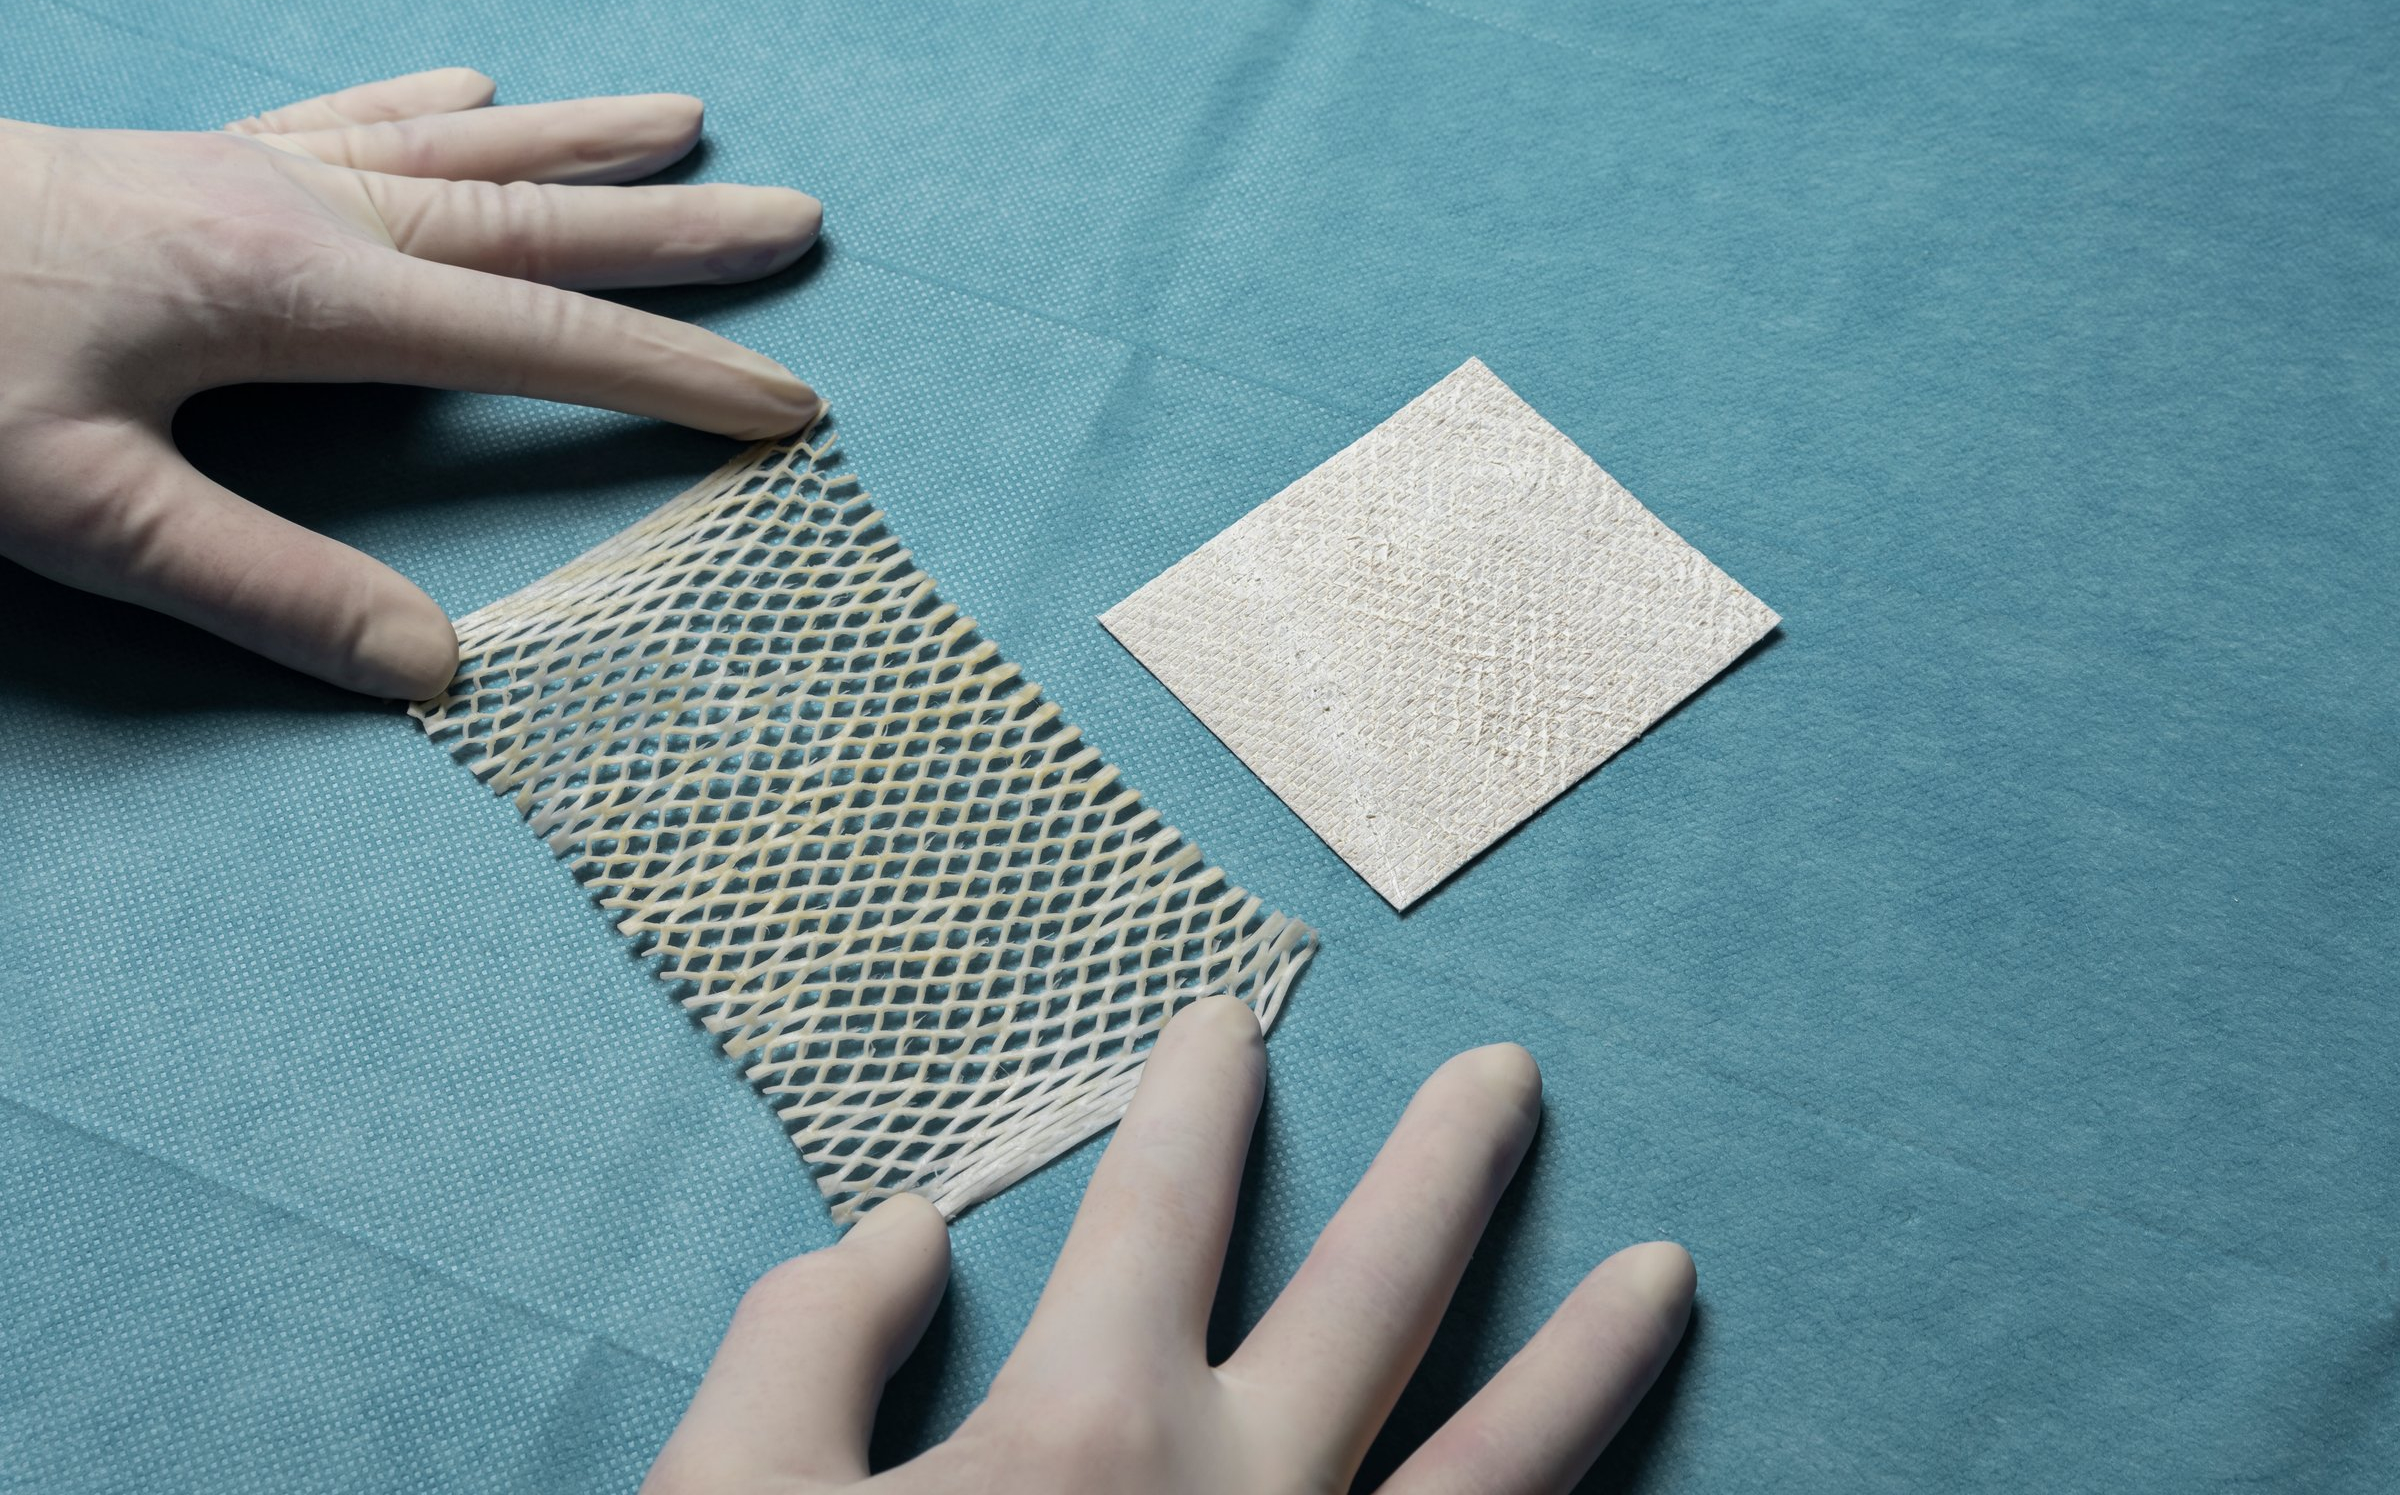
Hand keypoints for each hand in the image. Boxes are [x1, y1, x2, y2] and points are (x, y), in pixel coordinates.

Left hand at [0, 67, 826, 698]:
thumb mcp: (75, 504)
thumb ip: (258, 586)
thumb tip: (431, 665)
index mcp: (298, 292)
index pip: (534, 339)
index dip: (674, 375)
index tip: (789, 403)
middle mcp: (300, 211)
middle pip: (532, 223)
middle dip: (676, 233)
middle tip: (803, 222)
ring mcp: (248, 171)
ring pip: (461, 154)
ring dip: (586, 147)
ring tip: (689, 125)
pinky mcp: (192, 164)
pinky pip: (346, 119)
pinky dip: (429, 108)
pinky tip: (477, 87)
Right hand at [646, 998, 1694, 1494]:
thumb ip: (803, 1346)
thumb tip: (902, 1232)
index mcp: (1088, 1430)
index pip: (1162, 1205)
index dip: (1195, 1100)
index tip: (1230, 1028)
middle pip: (1378, 1296)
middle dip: (1446, 1172)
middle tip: (1509, 1079)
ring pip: (1497, 1470)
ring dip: (1586, 1365)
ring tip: (1669, 1276)